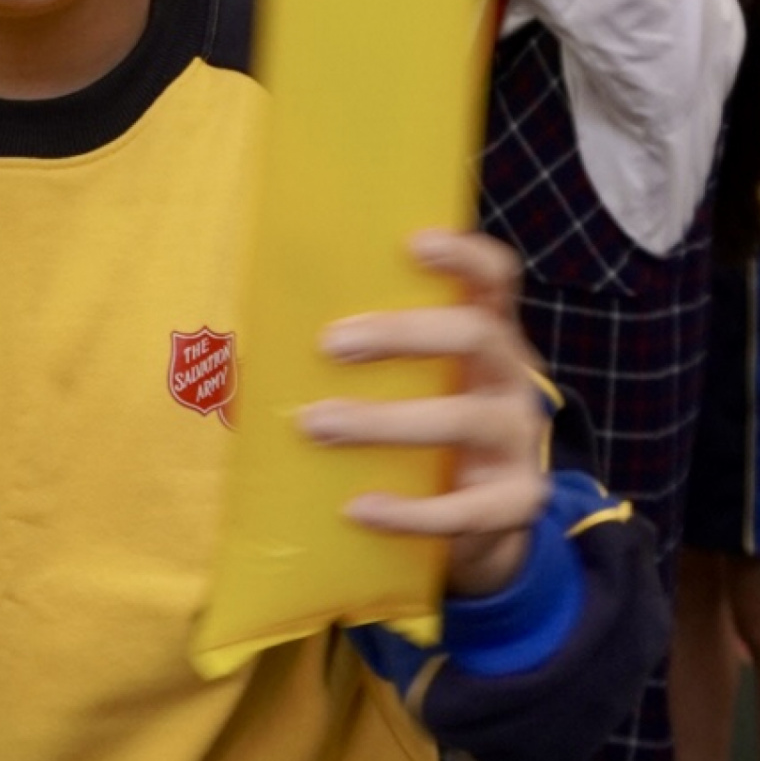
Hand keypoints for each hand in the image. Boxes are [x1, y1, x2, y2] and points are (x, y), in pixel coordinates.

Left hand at [299, 230, 545, 599]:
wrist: (484, 517)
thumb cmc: (424, 422)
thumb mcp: (413, 380)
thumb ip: (361, 355)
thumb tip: (242, 344)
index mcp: (487, 332)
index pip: (493, 277)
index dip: (463, 255)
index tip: (413, 243)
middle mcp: (510, 378)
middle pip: (475, 335)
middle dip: (403, 334)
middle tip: (330, 344)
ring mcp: (517, 440)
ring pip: (463, 420)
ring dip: (386, 421)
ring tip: (317, 424)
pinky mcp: (515, 501)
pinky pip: (466, 508)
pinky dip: (410, 511)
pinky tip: (360, 509)